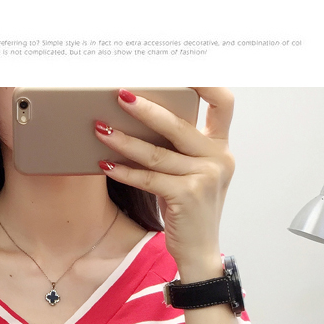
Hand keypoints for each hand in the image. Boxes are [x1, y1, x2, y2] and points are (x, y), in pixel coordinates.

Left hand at [95, 88, 234, 276]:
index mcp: (222, 148)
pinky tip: (105, 164)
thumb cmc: (190, 212)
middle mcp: (219, 159)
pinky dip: (124, 171)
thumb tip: (141, 121)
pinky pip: (148, 178)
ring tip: (99, 129)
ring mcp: (205, 177)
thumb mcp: (193, 176)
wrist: (199, 252)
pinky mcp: (187, 195)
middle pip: (178, 124)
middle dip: (146, 108)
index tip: (177, 71)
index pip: (224, 103)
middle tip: (120, 95)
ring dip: (124, 140)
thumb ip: (181, 151)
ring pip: (157, 153)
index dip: (205, 82)